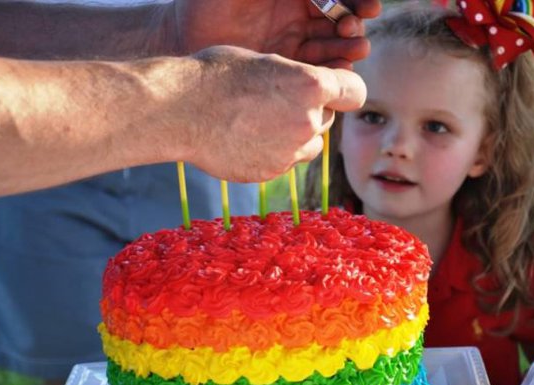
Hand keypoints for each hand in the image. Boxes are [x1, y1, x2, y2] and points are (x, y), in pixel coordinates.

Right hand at [167, 46, 366, 180]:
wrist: (179, 110)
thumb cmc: (215, 75)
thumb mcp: (264, 62)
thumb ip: (295, 79)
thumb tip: (309, 90)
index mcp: (311, 85)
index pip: (354, 91)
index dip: (345, 89)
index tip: (335, 91)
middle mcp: (307, 121)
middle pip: (327, 119)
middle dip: (312, 111)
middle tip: (278, 103)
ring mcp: (290, 152)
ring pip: (310, 145)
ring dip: (297, 136)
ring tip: (262, 123)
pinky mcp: (270, 172)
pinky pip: (284, 162)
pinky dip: (273, 154)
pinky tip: (245, 140)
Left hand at [170, 0, 381, 67]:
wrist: (181, 37)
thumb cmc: (208, 1)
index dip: (354, 0)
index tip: (368, 6)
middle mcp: (298, 16)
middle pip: (339, 21)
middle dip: (353, 25)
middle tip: (356, 30)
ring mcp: (293, 45)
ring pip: (331, 48)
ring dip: (347, 50)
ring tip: (356, 52)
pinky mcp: (284, 71)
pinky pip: (314, 74)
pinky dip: (329, 75)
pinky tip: (339, 75)